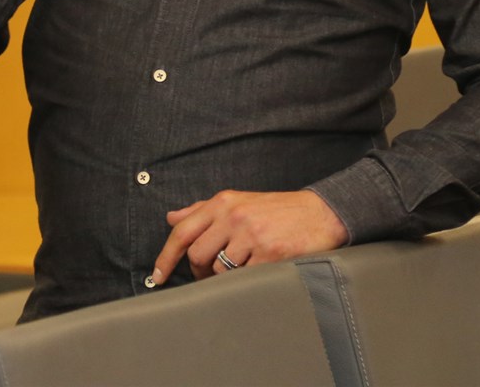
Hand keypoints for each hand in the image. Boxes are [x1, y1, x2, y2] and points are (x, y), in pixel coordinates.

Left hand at [148, 190, 348, 286]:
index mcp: (224, 202)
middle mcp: (235, 216)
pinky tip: (259, 268)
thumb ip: (203, 210)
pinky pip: (243, 278)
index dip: (166, 256)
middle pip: (197, 255)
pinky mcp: (269, 254)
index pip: (183, 230)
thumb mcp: (238, 201)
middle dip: (200, 271)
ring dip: (227, 275)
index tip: (159, 276)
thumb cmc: (277, 210)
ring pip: (220, 270)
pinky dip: (247, 278)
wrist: (320, 213)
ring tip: (243, 265)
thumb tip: (172, 217)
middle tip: (212, 273)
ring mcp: (252, 235)